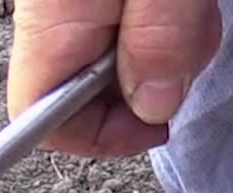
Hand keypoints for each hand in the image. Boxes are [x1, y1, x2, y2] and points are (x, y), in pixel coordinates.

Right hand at [6, 0, 221, 157]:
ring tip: (187, 10)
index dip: (101, 139)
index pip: (44, 122)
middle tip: (187, 45)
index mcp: (52, 22)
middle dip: (149, 88)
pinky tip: (180, 4)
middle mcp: (51, 16)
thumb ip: (157, 42)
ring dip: (164, 52)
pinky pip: (127, 32)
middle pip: (83, 95)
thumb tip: (152, 107)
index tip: (154, 127)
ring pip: (114, 63)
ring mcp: (72, 5)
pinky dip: (163, 26)